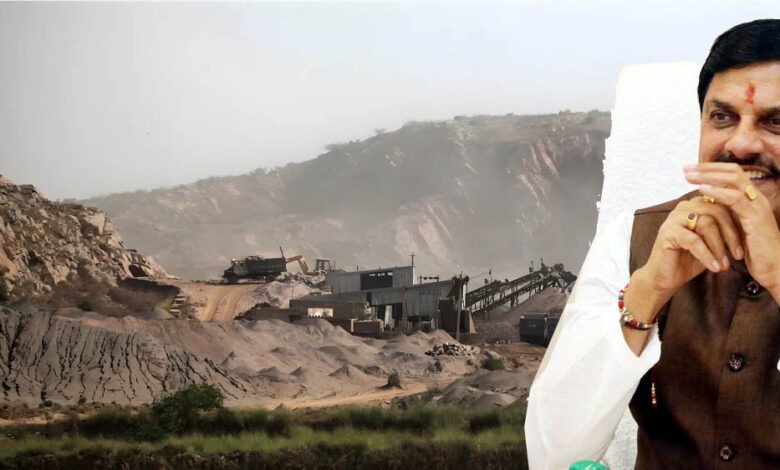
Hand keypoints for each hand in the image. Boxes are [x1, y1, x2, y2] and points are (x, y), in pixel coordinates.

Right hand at [640, 194, 742, 298]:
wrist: (665, 277)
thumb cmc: (689, 260)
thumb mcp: (711, 242)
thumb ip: (723, 230)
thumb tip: (747, 224)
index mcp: (695, 205)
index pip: (723, 205)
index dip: (737, 224)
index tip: (744, 246)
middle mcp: (683, 207)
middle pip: (716, 211)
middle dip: (731, 235)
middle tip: (738, 255)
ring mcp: (673, 219)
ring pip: (707, 224)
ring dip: (719, 247)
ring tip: (724, 265)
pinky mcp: (667, 233)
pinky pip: (694, 241)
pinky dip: (707, 255)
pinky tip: (714, 267)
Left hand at [685, 162, 779, 289]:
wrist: (775, 269)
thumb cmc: (756, 252)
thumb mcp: (739, 228)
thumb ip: (728, 214)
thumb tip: (709, 203)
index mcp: (752, 199)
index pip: (733, 174)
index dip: (712, 169)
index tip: (690, 170)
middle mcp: (757, 198)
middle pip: (733, 171)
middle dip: (707, 168)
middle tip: (686, 169)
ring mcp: (758, 206)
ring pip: (734, 180)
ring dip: (709, 177)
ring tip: (689, 177)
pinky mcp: (756, 217)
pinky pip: (735, 199)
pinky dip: (717, 192)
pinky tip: (701, 190)